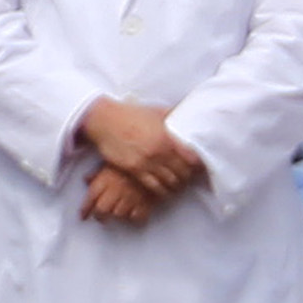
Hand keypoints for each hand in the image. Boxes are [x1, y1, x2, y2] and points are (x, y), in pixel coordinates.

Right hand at [76, 98, 201, 213]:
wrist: (105, 120)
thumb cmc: (130, 113)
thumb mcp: (154, 111)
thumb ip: (171, 114)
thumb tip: (185, 111)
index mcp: (167, 137)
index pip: (190, 158)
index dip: (195, 165)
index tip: (196, 167)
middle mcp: (159, 151)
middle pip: (182, 172)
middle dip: (186, 177)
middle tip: (187, 179)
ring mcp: (146, 162)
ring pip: (169, 182)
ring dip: (175, 186)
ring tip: (176, 187)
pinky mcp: (134, 169)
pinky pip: (152, 186)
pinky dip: (160, 191)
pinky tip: (163, 191)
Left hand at [78, 160, 160, 225]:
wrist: (154, 160)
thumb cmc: (129, 160)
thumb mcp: (111, 162)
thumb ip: (97, 173)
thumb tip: (86, 179)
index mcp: (105, 180)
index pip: (91, 198)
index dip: (85, 209)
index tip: (83, 216)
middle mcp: (115, 190)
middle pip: (101, 211)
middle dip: (99, 216)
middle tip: (101, 218)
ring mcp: (130, 197)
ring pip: (118, 214)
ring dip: (117, 214)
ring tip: (118, 211)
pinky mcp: (145, 202)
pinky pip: (137, 217)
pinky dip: (134, 217)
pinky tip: (134, 213)